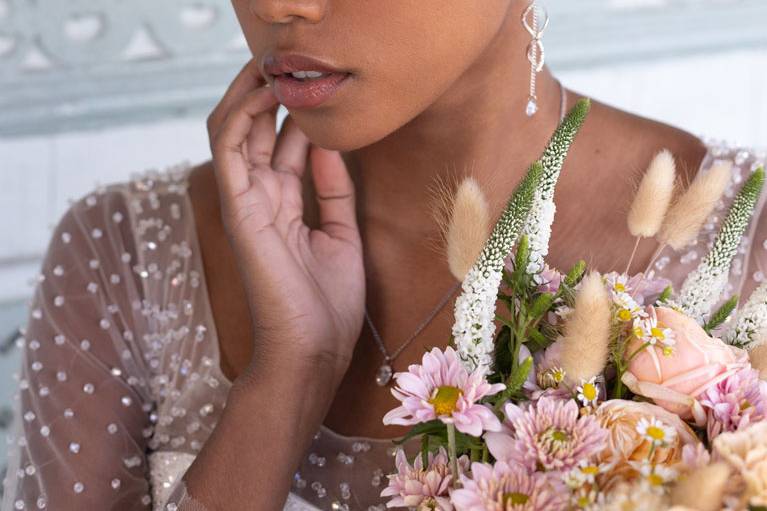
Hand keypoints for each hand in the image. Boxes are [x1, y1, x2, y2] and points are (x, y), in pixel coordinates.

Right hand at [207, 58, 364, 380]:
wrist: (312, 350)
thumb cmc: (327, 304)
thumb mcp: (341, 234)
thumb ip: (334, 189)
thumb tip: (331, 143)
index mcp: (285, 205)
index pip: (286, 144)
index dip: (299, 110)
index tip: (319, 82)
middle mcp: (262, 198)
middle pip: (259, 130)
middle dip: (272, 92)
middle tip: (291, 60)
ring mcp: (246, 202)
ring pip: (235, 129)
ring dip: (250, 93)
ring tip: (272, 63)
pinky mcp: (237, 208)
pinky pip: (229, 148)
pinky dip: (240, 114)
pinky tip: (262, 90)